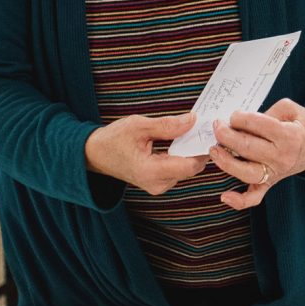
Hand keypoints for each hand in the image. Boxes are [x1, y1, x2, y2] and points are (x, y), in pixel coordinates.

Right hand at [84, 114, 207, 195]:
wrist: (94, 154)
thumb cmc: (113, 139)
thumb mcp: (139, 126)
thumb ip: (168, 125)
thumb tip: (193, 120)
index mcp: (150, 171)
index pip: (190, 166)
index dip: (203, 148)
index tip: (210, 131)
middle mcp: (157, 183)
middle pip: (191, 167)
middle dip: (199, 148)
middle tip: (205, 127)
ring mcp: (158, 185)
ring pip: (187, 169)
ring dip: (191, 151)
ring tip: (193, 131)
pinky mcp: (159, 182)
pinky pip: (179, 169)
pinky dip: (183, 155)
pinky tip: (183, 140)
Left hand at [207, 99, 304, 210]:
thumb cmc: (303, 125)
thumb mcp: (290, 109)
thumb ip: (267, 112)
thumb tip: (241, 122)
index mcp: (289, 136)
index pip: (256, 124)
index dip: (239, 117)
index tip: (233, 115)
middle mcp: (282, 157)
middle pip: (246, 147)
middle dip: (226, 135)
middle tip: (217, 126)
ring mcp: (276, 173)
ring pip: (245, 172)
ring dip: (225, 161)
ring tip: (214, 149)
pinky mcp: (271, 183)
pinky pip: (255, 197)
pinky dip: (239, 200)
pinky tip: (225, 196)